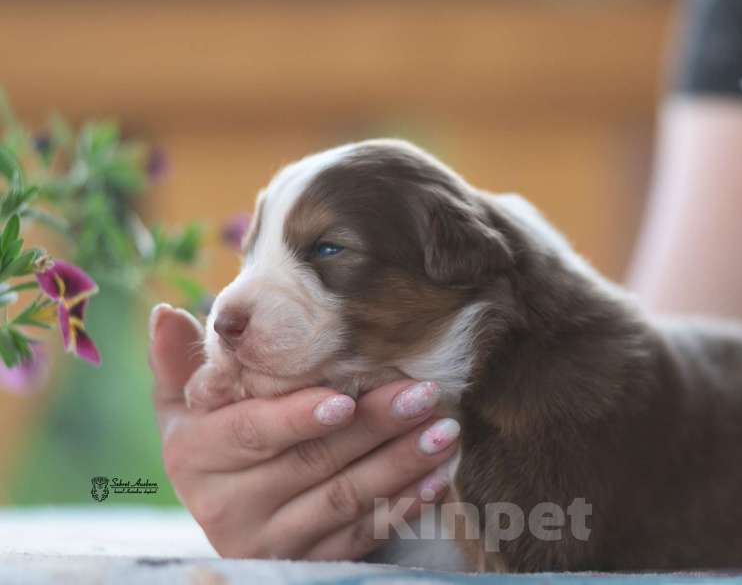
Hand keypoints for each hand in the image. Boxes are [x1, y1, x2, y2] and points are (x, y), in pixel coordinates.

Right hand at [149, 303, 458, 558]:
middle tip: (425, 394)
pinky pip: (361, 536)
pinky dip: (404, 505)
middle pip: (311, 464)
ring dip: (400, 465)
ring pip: (344, 501)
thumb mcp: (188, 405)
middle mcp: (224, 507)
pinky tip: (438, 476)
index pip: (251, 434)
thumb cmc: (216, 438)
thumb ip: (179, 363)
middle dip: (374, 427)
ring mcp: (268, 542)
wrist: (229, 513)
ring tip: (444, 430)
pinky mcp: (305, 564)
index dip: (297, 417)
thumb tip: (165, 313)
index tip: (345, 398)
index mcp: (195, 455)